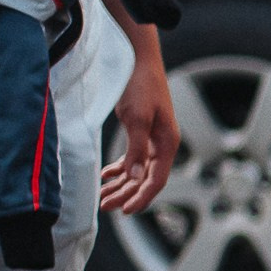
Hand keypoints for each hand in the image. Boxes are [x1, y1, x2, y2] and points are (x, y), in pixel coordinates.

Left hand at [101, 17, 176, 215]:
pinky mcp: (141, 131)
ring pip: (137, 171)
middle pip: (145, 179)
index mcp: (167, 144)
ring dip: (121, 184)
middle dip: (126, 194)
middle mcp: (162, 145)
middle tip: (105, 206)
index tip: (124, 211)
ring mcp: (152, 139)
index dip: (141, 198)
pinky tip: (106, 175)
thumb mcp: (137, 118)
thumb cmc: (141, 85)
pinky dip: (119, 168)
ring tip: (102, 196)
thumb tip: (134, 177)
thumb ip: (136, 149)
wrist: (139, 59)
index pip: (156, 180)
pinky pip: (132, 158)